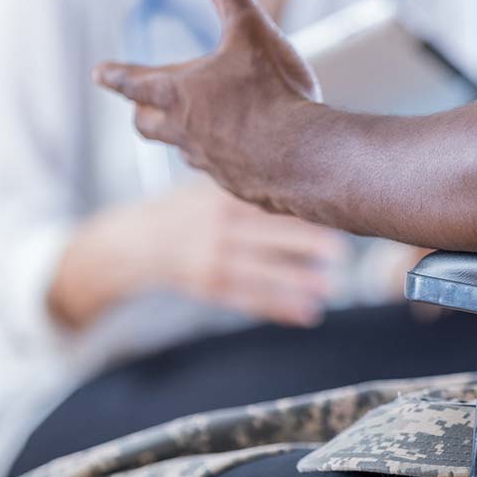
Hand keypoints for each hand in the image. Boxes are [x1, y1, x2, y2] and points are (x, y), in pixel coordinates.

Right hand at [49, 182, 347, 328]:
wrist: (134, 242)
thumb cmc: (185, 208)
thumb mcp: (207, 185)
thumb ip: (245, 180)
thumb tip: (301, 162)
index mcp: (220, 196)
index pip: (265, 197)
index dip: (299, 202)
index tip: (331, 204)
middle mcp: (217, 227)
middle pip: (267, 234)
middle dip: (304, 243)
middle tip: (341, 250)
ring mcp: (212, 259)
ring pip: (261, 272)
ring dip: (296, 281)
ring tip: (330, 287)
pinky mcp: (210, 287)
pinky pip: (250, 299)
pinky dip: (279, 308)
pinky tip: (307, 314)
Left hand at [94, 0, 318, 210]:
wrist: (304, 159)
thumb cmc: (273, 94)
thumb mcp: (250, 28)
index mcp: (179, 93)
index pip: (133, 80)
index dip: (116, 74)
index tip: (100, 72)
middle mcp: (185, 132)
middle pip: (147, 123)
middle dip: (142, 111)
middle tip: (140, 107)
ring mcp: (210, 163)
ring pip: (184, 149)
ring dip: (185, 136)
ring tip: (199, 129)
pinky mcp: (238, 185)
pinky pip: (222, 170)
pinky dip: (226, 158)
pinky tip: (245, 155)